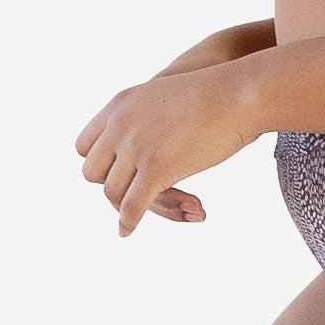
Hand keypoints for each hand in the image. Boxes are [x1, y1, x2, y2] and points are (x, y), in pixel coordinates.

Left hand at [74, 64, 258, 236]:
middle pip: (94, 173)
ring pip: (115, 194)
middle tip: (147, 194)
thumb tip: (146, 148)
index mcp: (120, 104)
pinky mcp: (156, 168)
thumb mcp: (165, 98)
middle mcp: (121, 125)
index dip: (101, 165)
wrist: (240, 93)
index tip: (120, 177)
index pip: (85, 146)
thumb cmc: (216, 96)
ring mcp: (136, 147)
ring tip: (183, 205)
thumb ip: (148, 119)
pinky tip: (128, 230)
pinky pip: (132, 207)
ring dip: (140, 207)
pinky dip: (129, 222)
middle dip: (116, 187)